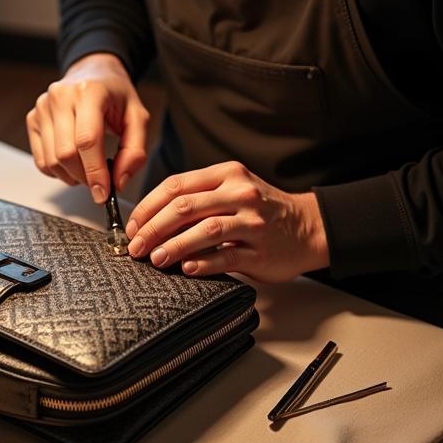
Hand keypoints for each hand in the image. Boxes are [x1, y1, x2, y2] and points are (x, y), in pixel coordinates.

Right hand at [26, 52, 149, 202]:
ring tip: (88, 169)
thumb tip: (118, 182)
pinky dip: (57, 171)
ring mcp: (43, 107)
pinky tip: (72, 164)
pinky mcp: (33, 118)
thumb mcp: (137, 118)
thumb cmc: (115, 94)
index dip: (95, 172)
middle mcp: (61, 96)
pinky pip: (41, 160)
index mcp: (90, 91)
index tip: (103, 193)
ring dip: (71, 176)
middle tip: (100, 182)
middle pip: (66, 153)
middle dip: (85, 177)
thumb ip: (135, 151)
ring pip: (51, 160)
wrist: (92, 72)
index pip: (87, 140)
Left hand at [124, 161, 328, 281]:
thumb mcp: (232, 189)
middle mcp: (240, 193)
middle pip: (185, 207)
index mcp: (226, 174)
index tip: (132, 224)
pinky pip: (226, 256)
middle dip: (153, 227)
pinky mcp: (261, 251)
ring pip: (205, 230)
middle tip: (135, 245)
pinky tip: (186, 269)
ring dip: (174, 245)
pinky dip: (203, 263)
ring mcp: (252, 222)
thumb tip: (150, 219)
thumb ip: (198, 197)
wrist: (309, 227)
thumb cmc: (261, 210)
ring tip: (155, 258)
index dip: (148, 206)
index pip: (176, 185)